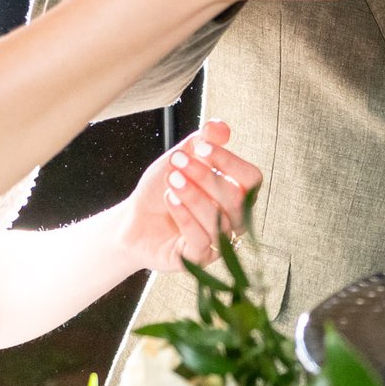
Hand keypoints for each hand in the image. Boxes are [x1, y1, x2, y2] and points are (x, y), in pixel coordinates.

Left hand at [114, 120, 261, 273]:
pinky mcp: (198, 259)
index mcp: (237, 194)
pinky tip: (170, 200)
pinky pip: (201, 238)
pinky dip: (184, 215)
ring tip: (171, 180)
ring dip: (193, 195)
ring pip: (218, 219)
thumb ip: (201, 143)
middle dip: (205, 176)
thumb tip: (219, 126)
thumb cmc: (163, 189)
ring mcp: (219, 242)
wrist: (133, 220)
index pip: (251, 179)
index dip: (230, 162)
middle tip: (176, 161)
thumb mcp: (180, 160)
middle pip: (235, 198)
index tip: (202, 147)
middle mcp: (234, 220)